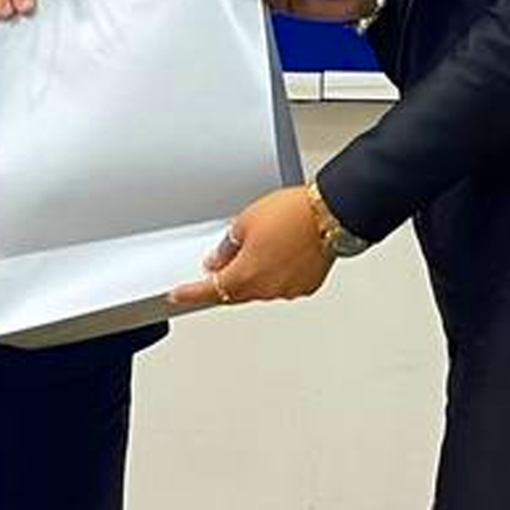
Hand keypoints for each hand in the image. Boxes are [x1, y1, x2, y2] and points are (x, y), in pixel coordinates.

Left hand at [168, 187, 333, 308]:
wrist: (330, 214)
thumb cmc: (292, 214)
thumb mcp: (245, 221)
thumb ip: (227, 246)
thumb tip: (217, 259)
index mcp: (246, 275)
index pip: (210, 290)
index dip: (190, 294)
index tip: (179, 296)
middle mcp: (266, 289)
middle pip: (235, 293)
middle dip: (224, 281)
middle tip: (218, 266)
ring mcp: (287, 289)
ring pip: (260, 288)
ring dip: (252, 275)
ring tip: (260, 245)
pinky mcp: (306, 285)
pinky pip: (282, 284)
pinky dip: (275, 273)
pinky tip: (279, 253)